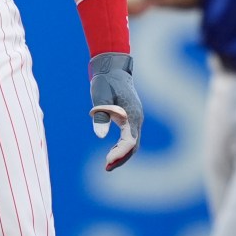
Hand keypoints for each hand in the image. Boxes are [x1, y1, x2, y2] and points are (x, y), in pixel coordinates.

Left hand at [87, 52, 142, 170]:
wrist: (113, 66)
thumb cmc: (105, 80)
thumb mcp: (100, 96)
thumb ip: (101, 116)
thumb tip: (101, 137)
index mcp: (130, 114)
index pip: (129, 141)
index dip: (119, 153)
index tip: (107, 161)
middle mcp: (136, 118)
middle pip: (133, 145)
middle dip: (121, 158)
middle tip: (106, 168)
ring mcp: (135, 117)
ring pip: (132, 142)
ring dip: (122, 154)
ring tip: (108, 164)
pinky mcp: (131, 117)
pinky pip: (129, 136)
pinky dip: (122, 147)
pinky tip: (111, 152)